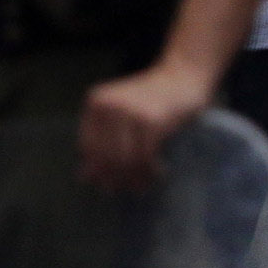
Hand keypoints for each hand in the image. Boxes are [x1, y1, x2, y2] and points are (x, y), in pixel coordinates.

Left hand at [78, 56, 214, 192]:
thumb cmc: (152, 98)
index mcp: (97, 102)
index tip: (105, 185)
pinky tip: (157, 172)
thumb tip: (85, 177)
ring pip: (125, 159)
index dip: (96, 169)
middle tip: (126, 190)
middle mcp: (110, 105)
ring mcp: (131, 112)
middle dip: (116, 178)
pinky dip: (150, 170)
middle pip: (106, 155)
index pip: (88, 146)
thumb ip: (102, 141)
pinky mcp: (152, 121)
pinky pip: (145, 156)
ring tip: (142, 186)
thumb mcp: (121, 114)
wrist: (183, 76)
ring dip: (134, 178)